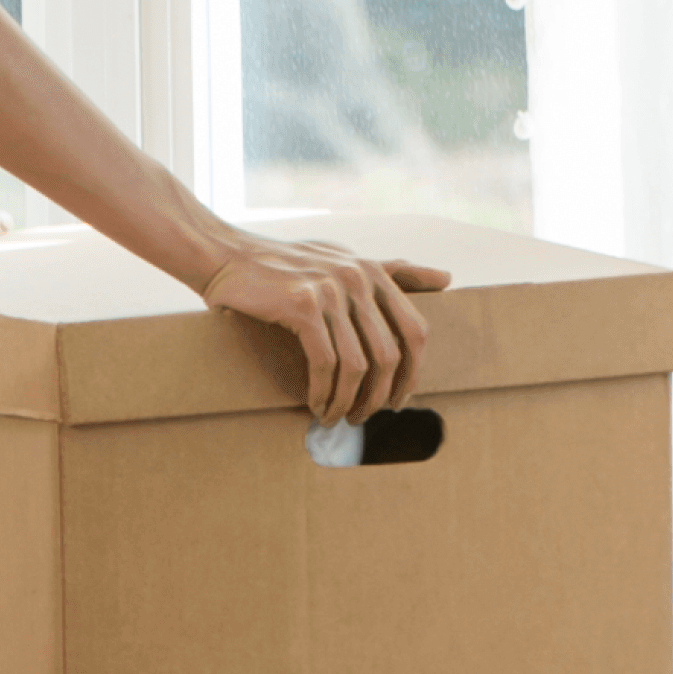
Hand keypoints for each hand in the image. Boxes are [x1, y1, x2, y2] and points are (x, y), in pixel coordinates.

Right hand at [198, 234, 451, 423]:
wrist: (224, 256)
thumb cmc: (283, 264)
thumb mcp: (343, 259)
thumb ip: (393, 271)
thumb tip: (448, 278)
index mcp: (373, 271)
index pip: (415, 331)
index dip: (411, 373)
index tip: (396, 399)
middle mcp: (358, 277)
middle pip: (390, 354)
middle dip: (381, 395)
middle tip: (365, 417)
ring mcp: (331, 290)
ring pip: (358, 365)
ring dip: (349, 401)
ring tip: (336, 417)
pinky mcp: (302, 305)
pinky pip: (325, 363)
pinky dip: (324, 391)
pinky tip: (315, 404)